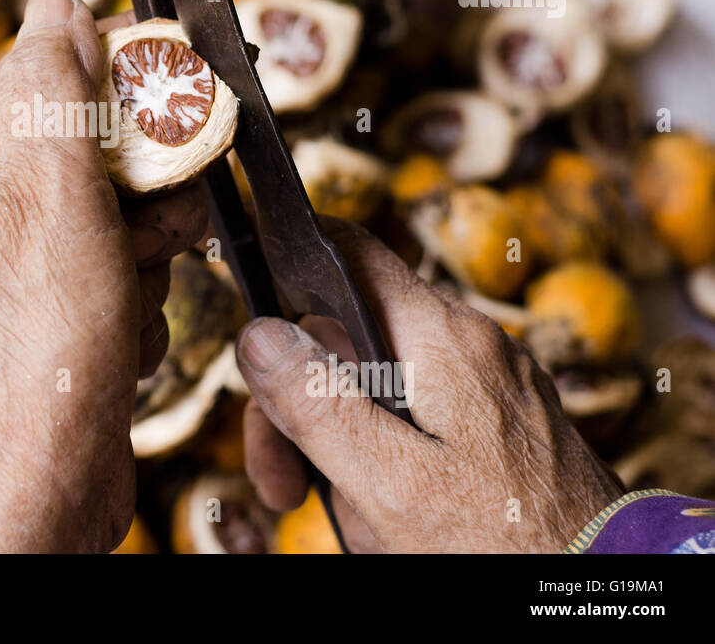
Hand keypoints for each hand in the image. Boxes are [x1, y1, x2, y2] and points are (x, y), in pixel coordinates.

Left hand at [0, 0, 206, 552]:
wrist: (34, 476)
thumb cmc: (37, 342)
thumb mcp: (52, 190)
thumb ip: (54, 87)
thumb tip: (57, 1)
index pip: (55, 62)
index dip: (126, 78)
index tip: (177, 99)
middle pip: (98, 137)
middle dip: (146, 184)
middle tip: (152, 226)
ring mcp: (20, 254)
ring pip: (124, 205)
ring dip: (150, 248)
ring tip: (129, 291)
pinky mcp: (56, 303)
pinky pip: (124, 264)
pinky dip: (139, 295)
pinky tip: (120, 332)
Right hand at [237, 218, 622, 552]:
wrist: (600, 594)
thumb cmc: (504, 547)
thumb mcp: (389, 481)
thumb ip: (317, 403)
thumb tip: (258, 334)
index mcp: (444, 339)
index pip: (349, 253)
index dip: (287, 268)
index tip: (249, 319)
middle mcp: (471, 347)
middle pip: (350, 339)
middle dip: (302, 406)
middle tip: (280, 480)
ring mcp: (490, 387)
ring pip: (380, 386)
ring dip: (341, 446)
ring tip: (345, 516)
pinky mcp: (501, 427)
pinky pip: (420, 422)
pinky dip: (387, 461)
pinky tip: (388, 517)